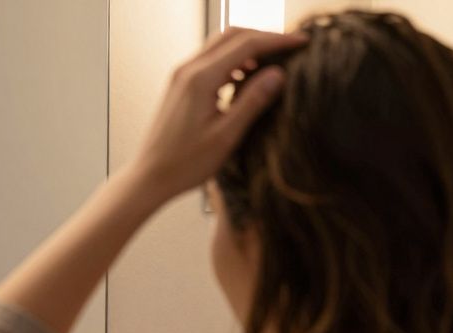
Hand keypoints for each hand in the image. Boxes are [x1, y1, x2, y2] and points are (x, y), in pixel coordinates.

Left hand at [127, 27, 307, 203]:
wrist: (150, 177)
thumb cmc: (184, 163)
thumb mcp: (226, 136)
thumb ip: (252, 101)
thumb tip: (278, 73)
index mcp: (200, 79)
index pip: (246, 44)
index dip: (277, 40)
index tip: (302, 42)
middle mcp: (187, 70)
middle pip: (232, 35)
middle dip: (264, 37)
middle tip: (290, 47)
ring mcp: (181, 76)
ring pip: (220, 45)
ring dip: (248, 47)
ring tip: (273, 62)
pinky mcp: (180, 85)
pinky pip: (210, 60)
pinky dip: (233, 60)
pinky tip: (247, 77)